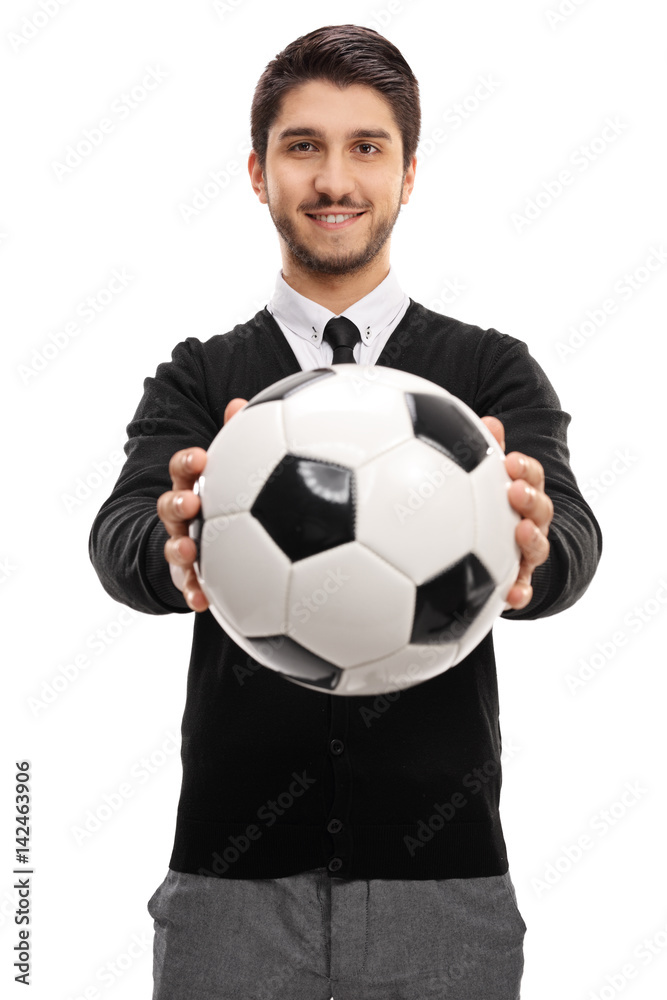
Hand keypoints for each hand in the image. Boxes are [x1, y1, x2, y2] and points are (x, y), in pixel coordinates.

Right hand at [157, 397, 247, 611]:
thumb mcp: (223, 467)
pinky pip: (187, 586)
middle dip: (177, 502)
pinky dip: (193, 593)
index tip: (200, 457)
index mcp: (191, 485)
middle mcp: (180, 514)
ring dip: (178, 547)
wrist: (190, 539)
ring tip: (188, 550)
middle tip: (191, 501)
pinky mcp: (187, 575)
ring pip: (173, 545)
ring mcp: (180, 544)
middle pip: (170, 505)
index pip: (183, 469)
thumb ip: (233, 436)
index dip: (188, 462)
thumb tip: (239, 402)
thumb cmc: (216, 497)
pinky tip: (202, 602)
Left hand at [481, 416, 553, 610]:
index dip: (525, 469)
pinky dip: (519, 594)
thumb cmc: (494, 506)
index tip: (511, 460)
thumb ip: (489, 451)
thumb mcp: (491, 477)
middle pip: (540, 509)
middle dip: (531, 498)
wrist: (508, 551)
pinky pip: (523, 589)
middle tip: (515, 489)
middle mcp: (532, 521)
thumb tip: (487, 420)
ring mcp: (529, 551)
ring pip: (536, 546)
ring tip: (520, 532)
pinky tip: (511, 598)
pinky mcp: (519, 580)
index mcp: (524, 494)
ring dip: (531, 538)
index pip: (531, 477)